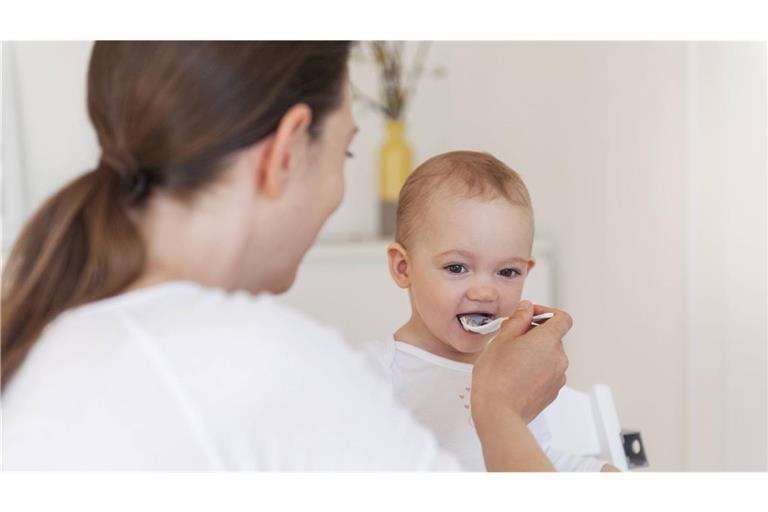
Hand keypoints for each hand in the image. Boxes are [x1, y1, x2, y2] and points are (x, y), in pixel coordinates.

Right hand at [471, 300, 571, 424]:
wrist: (499, 412)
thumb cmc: (496, 377)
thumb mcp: (501, 339)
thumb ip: (518, 319)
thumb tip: (526, 308)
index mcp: (548, 340)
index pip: (562, 318)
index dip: (546, 313)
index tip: (529, 316)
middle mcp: (559, 358)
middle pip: (553, 337)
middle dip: (534, 334)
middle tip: (511, 339)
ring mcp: (558, 377)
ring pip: (549, 356)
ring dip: (534, 353)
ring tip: (511, 360)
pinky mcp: (552, 392)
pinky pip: (547, 372)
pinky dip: (536, 369)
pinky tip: (516, 375)